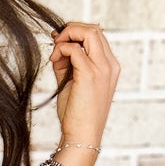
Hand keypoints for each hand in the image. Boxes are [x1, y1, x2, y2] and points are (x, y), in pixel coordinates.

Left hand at [50, 21, 118, 146]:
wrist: (82, 136)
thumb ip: (67, 63)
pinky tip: (54, 60)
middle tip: (56, 43)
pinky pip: (75, 49)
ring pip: (89, 32)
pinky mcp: (90, 75)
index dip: (76, 33)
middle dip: (72, 29)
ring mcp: (102, 69)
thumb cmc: (77, 114)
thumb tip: (57, 45)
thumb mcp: (72, 82)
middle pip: (94, 29)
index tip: (60, 44)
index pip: (96, 36)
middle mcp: (110, 65)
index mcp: (110, 66)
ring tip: (55, 53)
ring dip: (67, 36)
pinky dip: (62, 49)